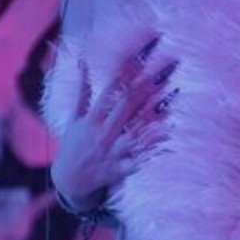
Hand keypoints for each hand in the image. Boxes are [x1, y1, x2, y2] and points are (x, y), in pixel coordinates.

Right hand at [51, 39, 177, 206]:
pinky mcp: (121, 168)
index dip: (125, 74)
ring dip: (152, 118)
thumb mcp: (74, 119)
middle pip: (126, 108)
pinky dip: (151, 153)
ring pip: (135, 132)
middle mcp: (104, 134)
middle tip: (163, 73)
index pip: (110, 92)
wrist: (69, 180)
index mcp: (92, 120)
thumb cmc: (73, 145)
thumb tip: (83, 65)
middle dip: (144, 89)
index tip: (139, 58)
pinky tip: (167, 141)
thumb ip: (82, 93)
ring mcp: (113, 152)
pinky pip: (139, 160)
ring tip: (170, 104)